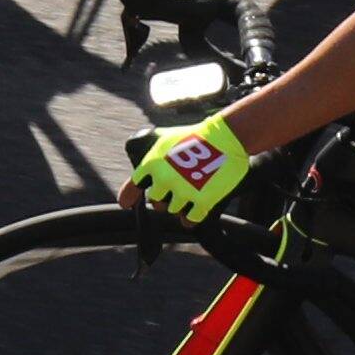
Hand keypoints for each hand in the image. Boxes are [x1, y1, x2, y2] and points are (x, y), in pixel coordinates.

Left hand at [120, 118, 256, 225]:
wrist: (226, 137)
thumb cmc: (195, 135)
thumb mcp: (165, 140)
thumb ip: (150, 159)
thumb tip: (140, 175)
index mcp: (152, 163)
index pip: (133, 186)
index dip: (129, 196)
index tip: (127, 203)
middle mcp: (165, 179)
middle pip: (156, 201)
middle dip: (163, 197)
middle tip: (175, 189)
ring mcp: (183, 191)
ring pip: (173, 210)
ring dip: (179, 204)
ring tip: (190, 192)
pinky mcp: (202, 201)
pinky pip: (190, 220)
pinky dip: (191, 217)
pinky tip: (195, 210)